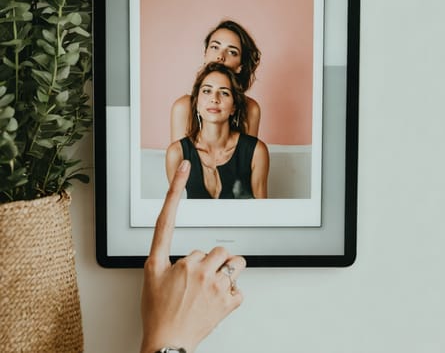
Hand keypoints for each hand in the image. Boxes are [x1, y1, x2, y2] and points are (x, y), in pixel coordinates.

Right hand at [141, 160, 246, 352]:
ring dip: (227, 274)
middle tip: (198, 283)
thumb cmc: (157, 314)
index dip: (174, 190)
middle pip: (215, 249)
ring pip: (233, 264)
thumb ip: (164, 257)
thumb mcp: (150, 280)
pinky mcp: (227, 300)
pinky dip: (231, 296)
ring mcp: (211, 284)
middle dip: (211, 263)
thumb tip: (186, 250)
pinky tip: (215, 304)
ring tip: (211, 291)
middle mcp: (191, 268)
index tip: (183, 165)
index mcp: (165, 262)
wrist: (167, 344)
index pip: (166, 220)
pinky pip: (239, 287)